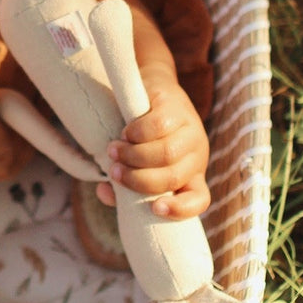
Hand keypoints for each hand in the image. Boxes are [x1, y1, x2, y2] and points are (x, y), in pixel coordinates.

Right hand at [96, 72, 210, 219]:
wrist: (150, 94)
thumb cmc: (141, 142)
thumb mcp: (134, 168)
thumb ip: (120, 187)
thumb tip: (104, 192)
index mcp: (190, 177)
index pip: (198, 199)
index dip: (181, 209)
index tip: (155, 208)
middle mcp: (196, 156)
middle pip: (172, 176)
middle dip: (138, 179)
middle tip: (114, 172)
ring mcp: (190, 130)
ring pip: (166, 153)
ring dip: (133, 156)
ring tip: (113, 151)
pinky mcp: (176, 108)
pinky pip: (158, 125)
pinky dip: (136, 134)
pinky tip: (125, 133)